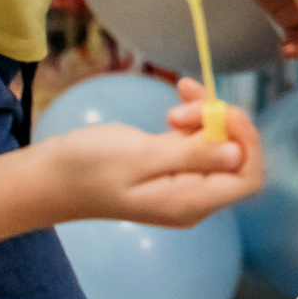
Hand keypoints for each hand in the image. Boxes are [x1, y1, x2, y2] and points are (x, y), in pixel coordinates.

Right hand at [43, 77, 265, 226]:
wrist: (49, 178)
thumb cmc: (89, 168)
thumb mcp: (141, 157)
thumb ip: (193, 156)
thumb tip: (238, 155)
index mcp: (192, 203)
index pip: (248, 178)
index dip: (247, 141)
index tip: (222, 112)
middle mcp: (194, 197)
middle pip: (235, 157)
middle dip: (221, 123)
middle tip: (182, 108)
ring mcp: (182, 182)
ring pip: (217, 143)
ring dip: (204, 116)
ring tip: (172, 106)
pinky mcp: (169, 165)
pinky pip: (196, 139)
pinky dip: (193, 117)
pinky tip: (178, 96)